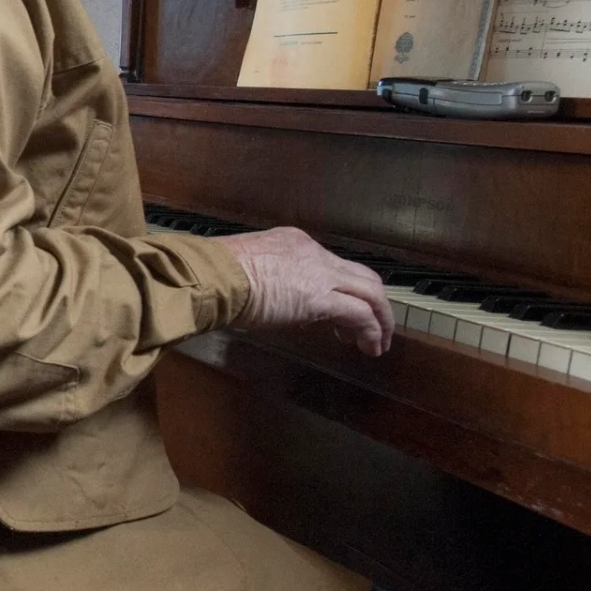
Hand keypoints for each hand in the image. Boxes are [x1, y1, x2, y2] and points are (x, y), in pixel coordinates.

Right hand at [219, 226, 393, 356]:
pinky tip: (369, 348)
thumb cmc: (215, 276)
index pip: (332, 266)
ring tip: (376, 344)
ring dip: (379, 319)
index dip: (342, 291)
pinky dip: (371, 331)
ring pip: (371, 292)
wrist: (211, 277)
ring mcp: (321, 273)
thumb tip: (280, 304)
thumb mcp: (250, 270)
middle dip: (373, 303)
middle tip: (372, 329)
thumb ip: (271, 282)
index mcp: (294, 242)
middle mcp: (314, 253)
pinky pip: (360, 314)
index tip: (337, 315)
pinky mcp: (321, 298)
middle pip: (362, 276)